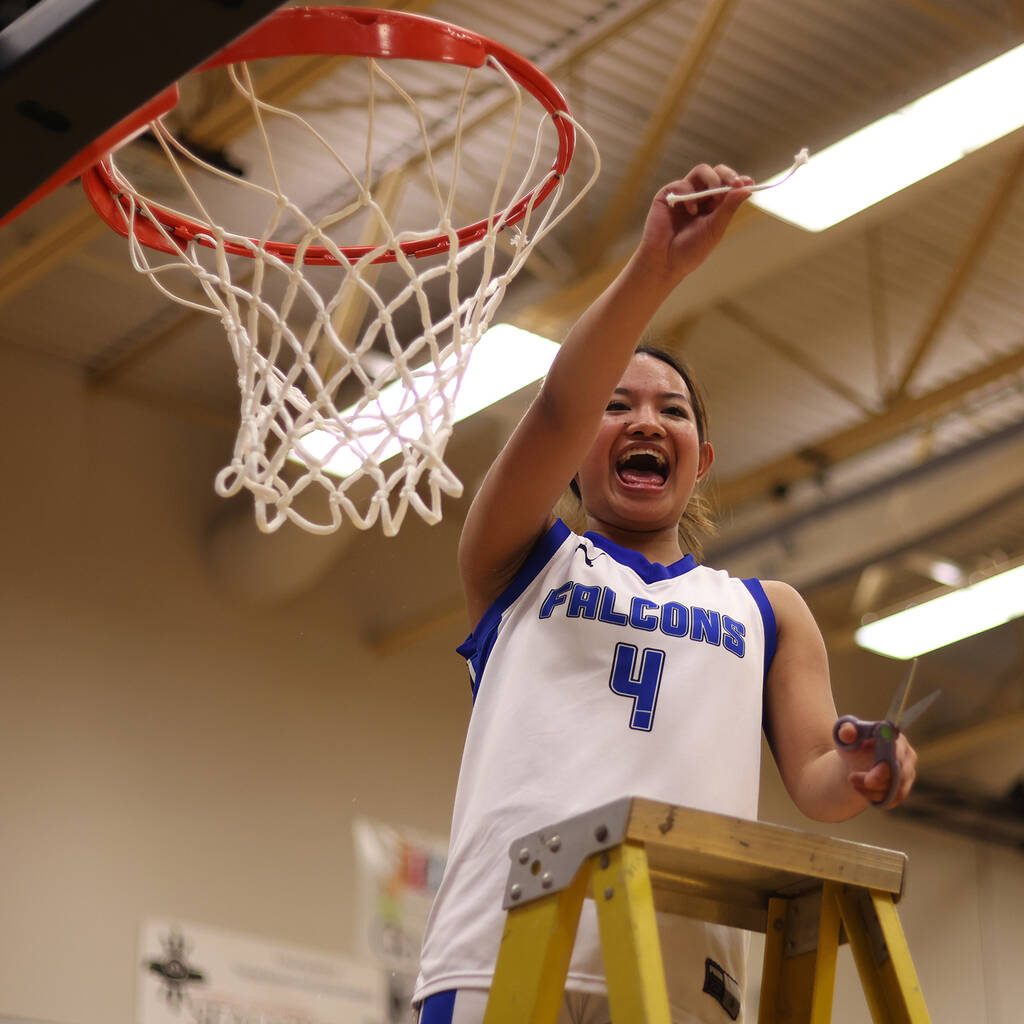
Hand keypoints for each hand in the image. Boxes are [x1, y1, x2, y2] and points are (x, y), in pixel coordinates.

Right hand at [636, 163, 752, 282]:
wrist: (665, 262)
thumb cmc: (690, 251)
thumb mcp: (715, 229)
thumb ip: (729, 208)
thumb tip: (747, 189)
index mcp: (714, 206)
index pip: (729, 186)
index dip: (739, 181)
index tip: (748, 182)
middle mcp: (700, 197)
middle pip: (717, 173)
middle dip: (727, 175)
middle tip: (735, 183)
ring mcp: (685, 194)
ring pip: (702, 171)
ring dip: (712, 179)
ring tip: (716, 195)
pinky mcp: (668, 195)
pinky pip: (683, 183)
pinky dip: (690, 194)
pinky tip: (692, 211)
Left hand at [836, 723, 918, 808]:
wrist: (856, 759)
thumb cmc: (853, 744)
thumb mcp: (847, 737)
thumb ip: (845, 732)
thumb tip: (848, 732)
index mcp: (897, 739)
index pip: (897, 755)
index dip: (884, 768)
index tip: (869, 779)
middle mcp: (908, 757)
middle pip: (899, 776)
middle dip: (875, 781)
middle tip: (851, 779)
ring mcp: (908, 775)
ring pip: (895, 791)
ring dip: (871, 790)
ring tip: (851, 781)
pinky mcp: (902, 789)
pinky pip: (892, 800)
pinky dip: (873, 798)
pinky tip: (859, 789)